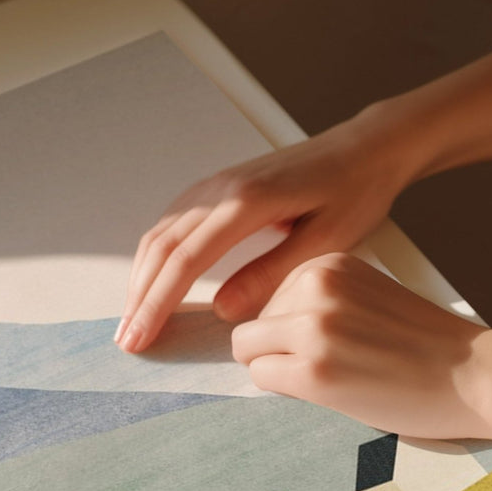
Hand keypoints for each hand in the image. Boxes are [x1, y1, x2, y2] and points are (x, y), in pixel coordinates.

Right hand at [116, 115, 413, 353]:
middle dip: (141, 298)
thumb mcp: (324, 241)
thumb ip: (271, 274)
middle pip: (163, 248)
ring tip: (133, 319)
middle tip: (127, 341)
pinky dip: (156, 255)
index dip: (159, 303)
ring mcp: (217, 184)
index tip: (142, 338)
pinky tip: (153, 280)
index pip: (186, 260)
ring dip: (142, 278)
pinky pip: (174, 222)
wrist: (364, 149)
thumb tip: (223, 311)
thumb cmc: (354, 193)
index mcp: (246, 202)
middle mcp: (221, 188)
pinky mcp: (220, 186)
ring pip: (162, 233)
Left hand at [231, 254, 491, 438]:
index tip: (331, 343)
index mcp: (330, 263)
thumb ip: (322, 300)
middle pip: (253, 322)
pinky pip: (262, 378)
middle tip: (333, 366)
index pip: (270, 295)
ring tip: (334, 377)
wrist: (475, 376)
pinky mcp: (314, 371)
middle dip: (279, 349)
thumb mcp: (369, 298)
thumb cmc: (429, 346)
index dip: (291, 328)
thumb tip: (266, 328)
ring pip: (250, 350)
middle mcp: (317, 285)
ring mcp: (313, 328)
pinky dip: (287, 390)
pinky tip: (331, 391)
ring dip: (280, 369)